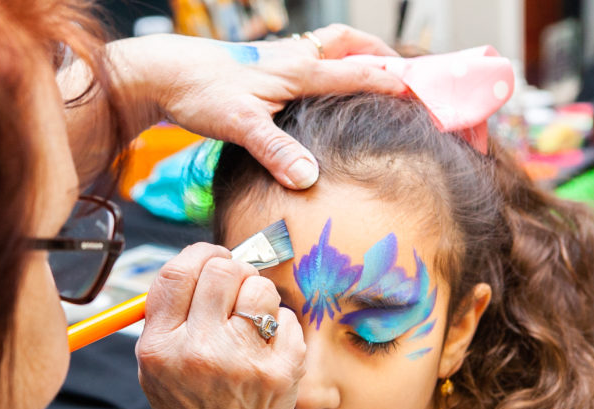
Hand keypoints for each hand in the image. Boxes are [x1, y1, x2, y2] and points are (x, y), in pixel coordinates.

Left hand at [111, 25, 404, 188]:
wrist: (164, 73)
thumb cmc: (200, 92)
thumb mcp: (240, 126)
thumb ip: (276, 150)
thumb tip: (309, 178)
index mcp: (299, 70)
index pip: (362, 74)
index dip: (398, 87)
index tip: (429, 100)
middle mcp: (294, 57)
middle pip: (352, 45)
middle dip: (383, 57)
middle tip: (409, 74)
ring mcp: (278, 57)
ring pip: (330, 45)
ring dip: (356, 53)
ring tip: (374, 70)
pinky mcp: (263, 64)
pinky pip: (308, 56)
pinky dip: (327, 62)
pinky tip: (321, 83)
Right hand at [136, 243, 305, 408]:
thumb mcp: (156, 370)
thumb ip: (168, 315)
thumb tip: (199, 260)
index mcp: (159, 349)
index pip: (177, 273)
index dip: (198, 256)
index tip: (210, 260)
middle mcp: (197, 352)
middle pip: (221, 270)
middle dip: (232, 273)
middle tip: (235, 292)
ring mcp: (241, 361)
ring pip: (259, 287)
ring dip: (258, 298)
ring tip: (251, 327)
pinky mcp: (279, 370)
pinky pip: (287, 317)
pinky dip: (281, 329)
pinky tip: (268, 354)